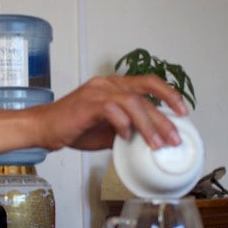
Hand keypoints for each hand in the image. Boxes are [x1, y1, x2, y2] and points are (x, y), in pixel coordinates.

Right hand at [0, 74, 188, 157]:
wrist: (43, 128)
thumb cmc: (72, 127)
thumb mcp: (107, 130)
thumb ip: (127, 129)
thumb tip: (148, 141)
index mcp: (114, 86)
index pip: (148, 83)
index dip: (168, 94)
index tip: (183, 112)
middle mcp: (107, 84)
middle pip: (144, 95)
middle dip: (163, 119)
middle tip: (174, 137)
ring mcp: (97, 92)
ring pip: (132, 102)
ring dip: (148, 125)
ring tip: (156, 144)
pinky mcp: (87, 104)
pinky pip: (112, 110)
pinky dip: (123, 124)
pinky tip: (126, 137)